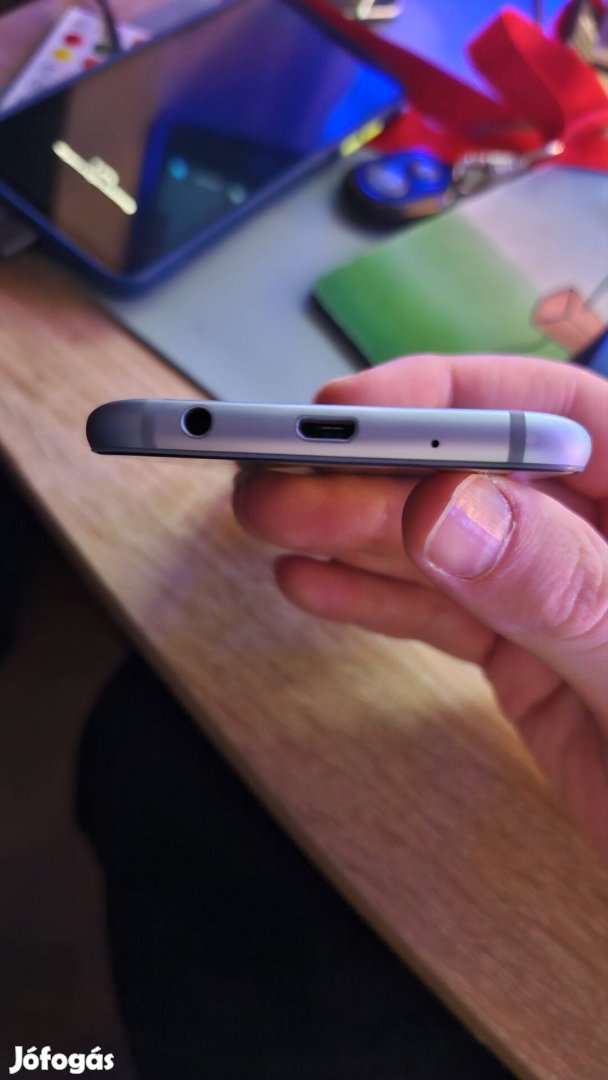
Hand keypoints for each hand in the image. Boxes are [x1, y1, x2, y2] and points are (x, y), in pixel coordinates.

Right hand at [234, 355, 607, 855]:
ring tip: (268, 521)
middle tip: (275, 480)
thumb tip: (448, 511)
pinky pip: (441, 616)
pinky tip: (310, 583)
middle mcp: (604, 532)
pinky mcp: (527, 657)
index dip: (445, 398)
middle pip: (474, 478)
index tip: (351, 410)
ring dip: (350, 533)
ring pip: (442, 545)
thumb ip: (563, 586)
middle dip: (369, 476)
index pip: (550, 413)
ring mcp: (561, 594)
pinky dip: (374, 601)